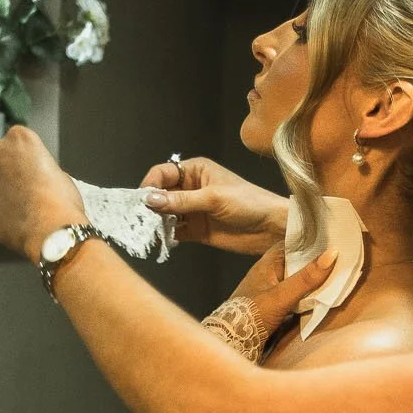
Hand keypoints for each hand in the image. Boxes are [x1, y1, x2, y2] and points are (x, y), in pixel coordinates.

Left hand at [0, 126, 85, 261]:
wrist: (50, 230)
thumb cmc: (60, 204)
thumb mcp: (59, 174)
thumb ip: (39, 167)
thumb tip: (35, 176)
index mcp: (20, 137)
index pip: (16, 143)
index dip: (23, 161)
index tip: (28, 172)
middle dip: (6, 171)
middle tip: (21, 190)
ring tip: (14, 206)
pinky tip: (6, 216)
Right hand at [141, 156, 286, 253]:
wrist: (272, 229)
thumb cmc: (249, 204)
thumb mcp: (213, 198)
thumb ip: (181, 200)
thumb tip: (150, 199)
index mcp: (195, 171)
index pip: (163, 173)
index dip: (149, 185)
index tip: (140, 201)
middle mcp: (190, 188)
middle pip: (161, 194)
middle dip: (150, 205)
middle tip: (140, 219)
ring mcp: (193, 210)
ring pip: (166, 214)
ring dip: (156, 222)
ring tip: (149, 232)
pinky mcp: (196, 230)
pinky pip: (175, 232)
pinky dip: (166, 236)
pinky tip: (162, 241)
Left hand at [232, 246, 336, 344]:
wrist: (232, 343)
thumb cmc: (252, 315)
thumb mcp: (282, 295)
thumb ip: (306, 278)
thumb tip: (332, 254)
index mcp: (267, 263)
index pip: (292, 244)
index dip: (311, 242)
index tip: (332, 240)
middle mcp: (269, 274)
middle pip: (296, 263)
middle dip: (314, 263)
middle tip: (339, 259)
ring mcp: (271, 292)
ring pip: (296, 281)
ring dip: (311, 282)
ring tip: (335, 277)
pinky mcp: (274, 308)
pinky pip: (295, 297)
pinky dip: (306, 298)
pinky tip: (319, 299)